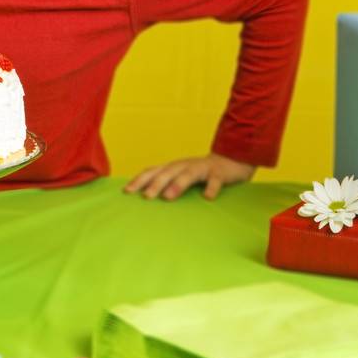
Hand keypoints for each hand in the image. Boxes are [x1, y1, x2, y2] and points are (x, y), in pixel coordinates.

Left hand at [123, 153, 254, 200]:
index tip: (127, 192)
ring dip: (177, 185)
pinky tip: (207, 197)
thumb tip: (143, 197)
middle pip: (167, 173)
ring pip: (188, 175)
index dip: (139, 180)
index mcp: (173, 167)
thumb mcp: (180, 176)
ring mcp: (201, 168)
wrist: (230, 161)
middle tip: (145, 197)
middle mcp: (184, 166)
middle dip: (155, 184)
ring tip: (168, 197)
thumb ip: (165, 184)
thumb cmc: (199, 173)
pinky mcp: (218, 173)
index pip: (152, 171)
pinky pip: (214, 181)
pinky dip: (211, 188)